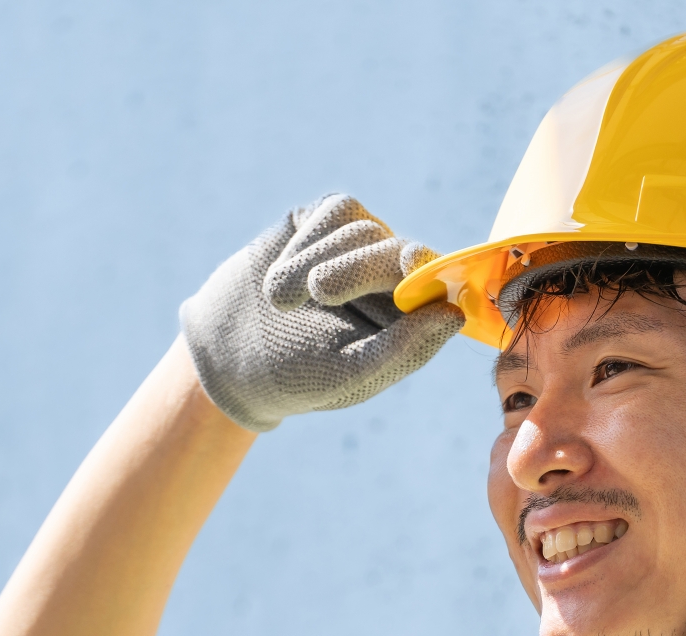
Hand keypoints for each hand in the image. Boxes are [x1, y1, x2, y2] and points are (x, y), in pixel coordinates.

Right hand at [179, 194, 464, 431]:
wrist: (231, 353)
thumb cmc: (300, 373)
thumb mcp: (351, 372)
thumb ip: (404, 349)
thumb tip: (454, 314)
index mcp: (409, 321)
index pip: (436, 286)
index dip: (427, 269)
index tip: (408, 263)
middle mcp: (392, 279)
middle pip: (397, 251)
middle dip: (358, 269)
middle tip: (319, 292)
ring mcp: (362, 245)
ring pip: (363, 229)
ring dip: (317, 263)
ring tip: (281, 300)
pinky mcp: (328, 221)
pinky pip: (335, 212)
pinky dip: (306, 243)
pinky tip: (281, 275)